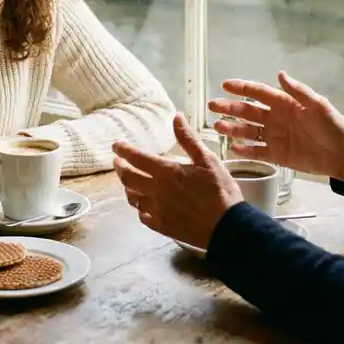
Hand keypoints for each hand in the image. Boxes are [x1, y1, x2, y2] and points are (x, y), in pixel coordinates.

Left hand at [112, 113, 243, 250]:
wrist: (228, 227)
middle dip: (120, 167)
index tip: (116, 145)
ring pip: (132, 197)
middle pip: (128, 178)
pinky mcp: (162, 227)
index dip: (123, 150)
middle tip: (117, 161)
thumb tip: (176, 117)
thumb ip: (188, 139)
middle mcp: (156, 191)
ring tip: (129, 180)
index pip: (136, 158)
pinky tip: (143, 204)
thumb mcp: (207, 159)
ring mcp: (157, 210)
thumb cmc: (220, 190)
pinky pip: (142, 216)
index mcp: (166, 172)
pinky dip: (140, 207)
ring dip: (127, 187)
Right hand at [212, 71, 343, 181]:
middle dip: (230, 108)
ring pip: (248, 131)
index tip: (225, 85)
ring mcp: (274, 137)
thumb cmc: (333, 127)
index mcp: (284, 104)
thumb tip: (280, 74)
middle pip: (248, 111)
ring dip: (232, 128)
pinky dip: (245, 150)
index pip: (259, 93)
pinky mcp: (277, 155)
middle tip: (213, 105)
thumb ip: (299, 91)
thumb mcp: (319, 106)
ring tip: (217, 127)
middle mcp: (275, 118)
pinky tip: (233, 148)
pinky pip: (257, 152)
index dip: (242, 88)